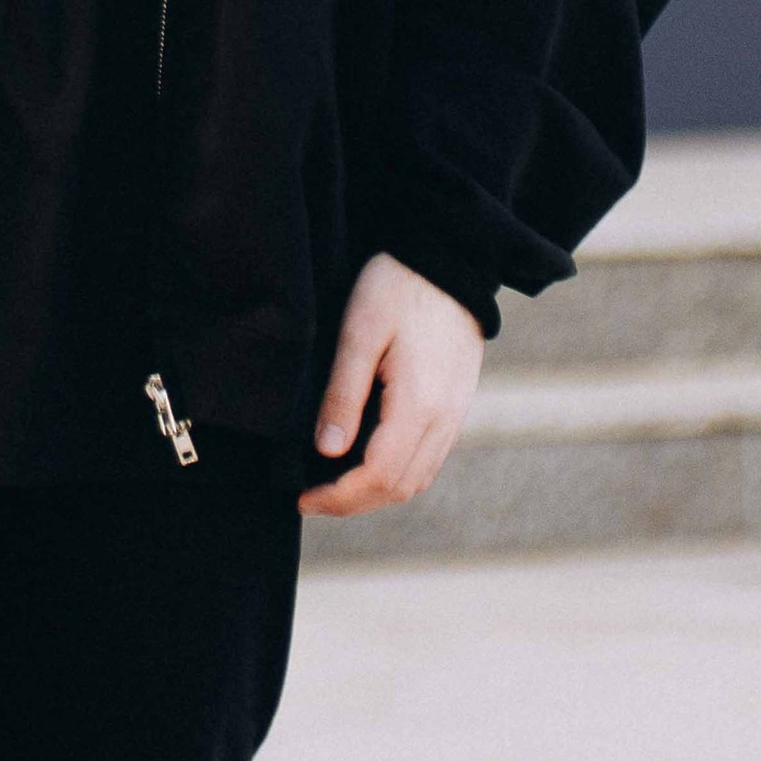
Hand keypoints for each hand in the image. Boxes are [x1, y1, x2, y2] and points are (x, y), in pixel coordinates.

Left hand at [297, 251, 483, 519]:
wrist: (450, 258)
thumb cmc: (398, 286)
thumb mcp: (359, 331)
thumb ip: (343, 394)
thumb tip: (327, 451)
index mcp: (420, 404)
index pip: (380, 476)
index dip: (340, 497)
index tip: (304, 498)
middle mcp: (445, 420)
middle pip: (401, 488)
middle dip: (354, 502)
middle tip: (311, 497)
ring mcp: (456, 415)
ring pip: (418, 479)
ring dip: (376, 492)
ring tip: (333, 484)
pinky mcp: (456, 406)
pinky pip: (428, 458)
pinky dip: (396, 472)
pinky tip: (366, 458)